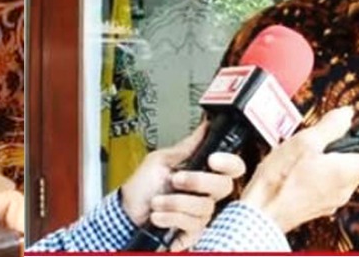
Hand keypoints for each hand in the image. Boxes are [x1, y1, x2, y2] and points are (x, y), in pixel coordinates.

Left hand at [119, 122, 248, 250]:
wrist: (126, 214)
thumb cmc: (141, 188)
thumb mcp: (161, 160)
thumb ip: (186, 146)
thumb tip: (204, 127)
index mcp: (202, 172)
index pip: (232, 167)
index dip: (229, 162)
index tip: (213, 159)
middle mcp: (205, 193)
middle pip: (224, 186)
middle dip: (197, 181)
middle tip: (176, 180)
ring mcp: (200, 213)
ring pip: (204, 207)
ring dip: (174, 202)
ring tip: (157, 201)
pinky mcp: (193, 231)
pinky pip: (193, 225)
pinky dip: (170, 218)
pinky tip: (159, 216)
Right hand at [237, 107, 358, 231]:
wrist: (261, 213)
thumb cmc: (281, 181)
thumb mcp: (305, 142)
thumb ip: (330, 126)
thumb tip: (347, 114)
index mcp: (348, 170)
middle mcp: (346, 187)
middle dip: (353, 146)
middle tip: (342, 132)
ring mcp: (334, 199)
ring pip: (344, 172)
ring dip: (336, 159)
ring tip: (311, 149)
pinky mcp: (321, 205)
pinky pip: (331, 183)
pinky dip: (325, 171)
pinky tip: (304, 167)